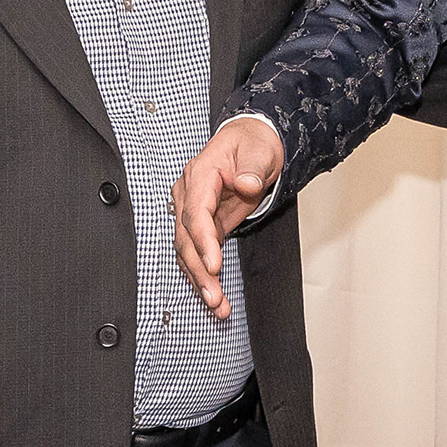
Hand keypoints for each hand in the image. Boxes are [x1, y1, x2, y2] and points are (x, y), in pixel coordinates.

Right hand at [172, 115, 283, 320]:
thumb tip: (247, 184)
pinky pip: (198, 253)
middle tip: (214, 297)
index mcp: (199, 175)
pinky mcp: (204, 224)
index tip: (213, 265)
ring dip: (200, 280)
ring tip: (217, 305)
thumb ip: (253, 168)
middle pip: (186, 238)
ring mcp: (194, 211)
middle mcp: (190, 194)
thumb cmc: (253, 144)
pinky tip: (214, 297)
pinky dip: (204, 276)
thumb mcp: (260, 151)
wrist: (252, 141)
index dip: (202, 241)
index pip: (195, 212)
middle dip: (199, 271)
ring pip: (188, 251)